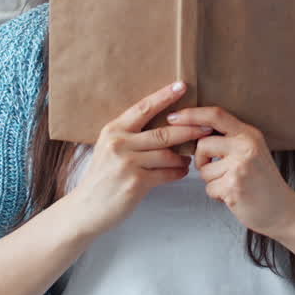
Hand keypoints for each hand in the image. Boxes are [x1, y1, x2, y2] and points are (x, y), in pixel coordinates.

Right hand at [65, 82, 214, 237]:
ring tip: (190, 157)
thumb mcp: (109, 148)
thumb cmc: (102, 177)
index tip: (182, 86)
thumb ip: (130, 136)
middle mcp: (119, 143)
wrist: (86, 208)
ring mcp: (127, 163)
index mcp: (113, 130)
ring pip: (168, 155)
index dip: (164, 96)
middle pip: (163, 133)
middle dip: (189, 130)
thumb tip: (163, 123)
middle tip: (207, 127)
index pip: (143, 108)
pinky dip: (178, 172)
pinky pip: (166, 174)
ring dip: (183, 156)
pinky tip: (182, 171)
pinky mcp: (135, 183)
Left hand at [169, 107, 294, 238]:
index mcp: (249, 134)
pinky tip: (233, 195)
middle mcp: (246, 147)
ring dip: (211, 180)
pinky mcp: (233, 186)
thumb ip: (230, 140)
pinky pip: (209, 187)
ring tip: (231, 184)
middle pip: (202, 144)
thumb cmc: (263, 182)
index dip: (191, 114)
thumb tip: (194, 131)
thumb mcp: (253, 151)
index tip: (173, 117)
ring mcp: (240, 167)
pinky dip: (216, 194)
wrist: (284, 211)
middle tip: (216, 168)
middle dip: (201, 159)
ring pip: (203, 169)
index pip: (216, 115)